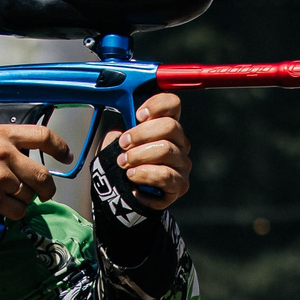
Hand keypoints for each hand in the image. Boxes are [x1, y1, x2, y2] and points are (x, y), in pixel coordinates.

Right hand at [0, 124, 68, 221]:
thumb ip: (5, 142)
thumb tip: (27, 152)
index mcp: (2, 135)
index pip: (42, 135)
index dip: (60, 147)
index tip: (67, 156)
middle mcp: (4, 155)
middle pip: (42, 175)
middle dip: (47, 188)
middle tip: (45, 193)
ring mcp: (0, 179)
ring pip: (30, 195)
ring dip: (24, 199)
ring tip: (8, 196)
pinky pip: (19, 211)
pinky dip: (14, 212)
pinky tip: (2, 206)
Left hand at [103, 92, 191, 209]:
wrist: (121, 195)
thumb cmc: (123, 164)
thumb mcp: (118, 140)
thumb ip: (123, 126)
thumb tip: (124, 114)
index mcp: (166, 126)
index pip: (172, 104)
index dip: (157, 105)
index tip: (138, 115)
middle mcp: (179, 143)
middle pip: (170, 126)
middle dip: (141, 134)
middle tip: (123, 144)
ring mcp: (182, 164)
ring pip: (166, 150)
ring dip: (139, 156)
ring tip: (124, 163)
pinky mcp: (180, 185)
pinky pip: (165, 175)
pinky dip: (145, 175)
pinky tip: (133, 177)